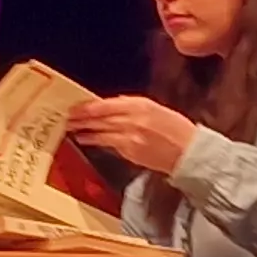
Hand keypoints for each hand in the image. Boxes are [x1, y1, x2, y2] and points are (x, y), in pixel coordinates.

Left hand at [68, 95, 198, 176]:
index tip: (75, 106)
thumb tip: (114, 105)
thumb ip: (134, 106)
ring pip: (101, 132)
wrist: (190, 152)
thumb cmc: (177, 129)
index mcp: (141, 105)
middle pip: (100, 117)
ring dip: (84, 130)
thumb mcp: (156, 109)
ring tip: (72, 128)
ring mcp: (131, 137)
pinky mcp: (131, 152)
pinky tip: (87, 140)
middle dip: (81, 118)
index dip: (88, 106)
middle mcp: (134, 119)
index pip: (106, 104)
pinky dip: (95, 141)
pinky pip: (109, 144)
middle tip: (67, 118)